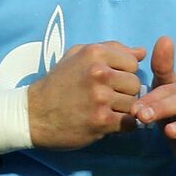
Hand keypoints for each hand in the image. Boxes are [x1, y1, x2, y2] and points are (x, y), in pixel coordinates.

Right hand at [28, 42, 145, 148]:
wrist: (34, 114)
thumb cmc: (58, 83)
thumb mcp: (78, 56)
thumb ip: (111, 50)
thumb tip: (142, 52)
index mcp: (95, 53)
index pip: (133, 62)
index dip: (124, 73)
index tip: (111, 81)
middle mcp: (99, 73)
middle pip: (135, 84)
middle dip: (125, 92)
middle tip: (108, 97)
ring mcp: (101, 98)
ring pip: (133, 103)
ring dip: (123, 109)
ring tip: (106, 109)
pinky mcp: (101, 121)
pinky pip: (130, 123)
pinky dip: (123, 125)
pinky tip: (109, 122)